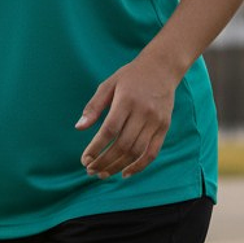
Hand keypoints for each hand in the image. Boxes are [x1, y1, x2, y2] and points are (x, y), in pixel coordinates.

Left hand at [75, 56, 177, 178]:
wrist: (162, 68)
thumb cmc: (130, 77)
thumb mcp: (108, 85)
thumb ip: (93, 107)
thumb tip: (79, 127)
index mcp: (126, 100)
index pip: (109, 130)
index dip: (96, 148)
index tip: (84, 159)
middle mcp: (143, 112)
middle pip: (122, 145)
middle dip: (104, 161)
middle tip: (90, 170)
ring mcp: (155, 121)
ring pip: (136, 151)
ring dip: (118, 166)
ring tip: (103, 174)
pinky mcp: (164, 127)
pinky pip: (152, 152)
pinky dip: (139, 166)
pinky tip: (125, 173)